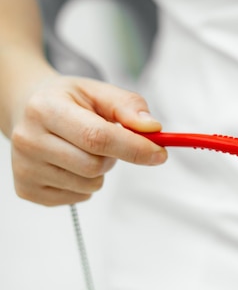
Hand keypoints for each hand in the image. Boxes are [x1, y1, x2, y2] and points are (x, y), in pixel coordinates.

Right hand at [9, 73, 166, 205]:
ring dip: (101, 170)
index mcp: (45, 109)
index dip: (134, 148)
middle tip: (109, 140)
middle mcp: (28, 140)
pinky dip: (85, 184)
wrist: (29, 110)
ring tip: (85, 149)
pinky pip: (78, 197)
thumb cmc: (69, 101)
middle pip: (95, 165)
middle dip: (115, 156)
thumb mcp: (99, 92)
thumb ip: (129, 106)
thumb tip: (153, 129)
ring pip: (90, 185)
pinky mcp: (27, 190)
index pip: (97, 137)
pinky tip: (71, 163)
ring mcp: (24, 168)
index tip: (160, 153)